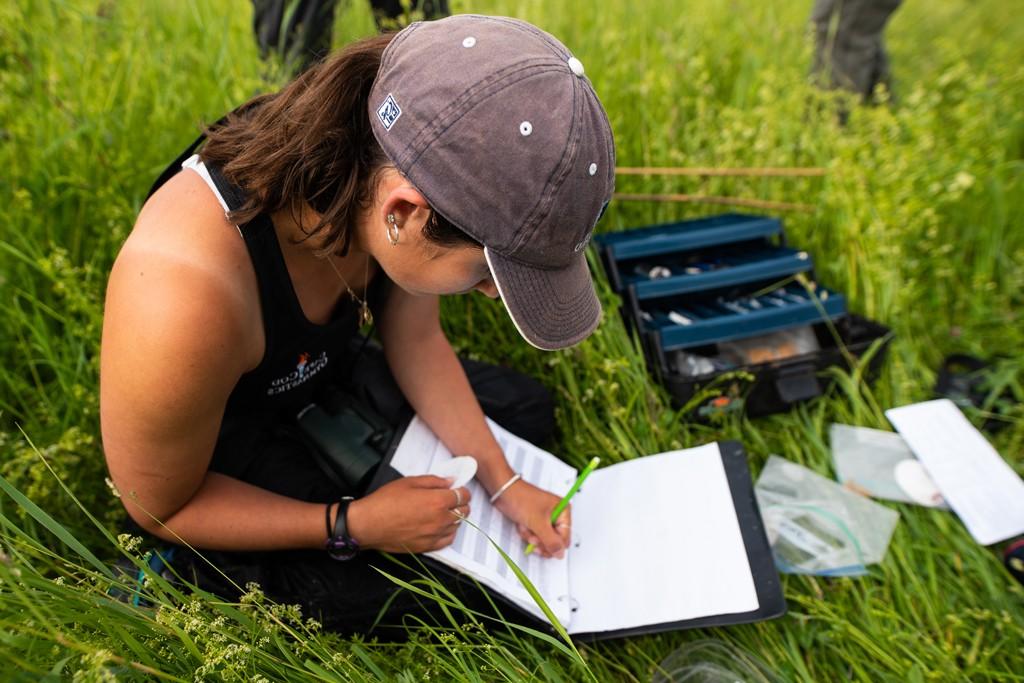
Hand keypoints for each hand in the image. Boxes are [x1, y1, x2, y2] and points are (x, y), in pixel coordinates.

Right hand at [346, 475, 468, 553]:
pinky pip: (447, 540)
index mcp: (437, 501)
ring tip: (442, 512)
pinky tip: (440, 526)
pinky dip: (448, 532)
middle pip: (464, 512)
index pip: (463, 496)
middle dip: (460, 503)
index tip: (457, 489)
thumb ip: (433, 481)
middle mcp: (440, 520)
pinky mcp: (427, 547)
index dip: (462, 490)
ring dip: (454, 518)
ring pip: (457, 526)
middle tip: (450, 499)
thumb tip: (450, 482)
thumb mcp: (409, 482)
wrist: (368, 524)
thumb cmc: (385, 502)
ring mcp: (434, 535)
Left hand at [493, 480, 569, 558]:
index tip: (542, 544)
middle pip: (553, 541)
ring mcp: (545, 519)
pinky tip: (522, 524)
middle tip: (533, 534)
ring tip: (526, 525)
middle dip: (540, 540)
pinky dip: (526, 532)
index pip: (565, 538)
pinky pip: (534, 536)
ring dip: (531, 536)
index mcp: (563, 511)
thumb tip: (560, 553)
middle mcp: (556, 514)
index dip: (553, 545)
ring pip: (542, 540)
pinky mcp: (535, 521)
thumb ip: (551, 540)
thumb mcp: (538, 522)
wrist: (503, 492)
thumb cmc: (521, 498)